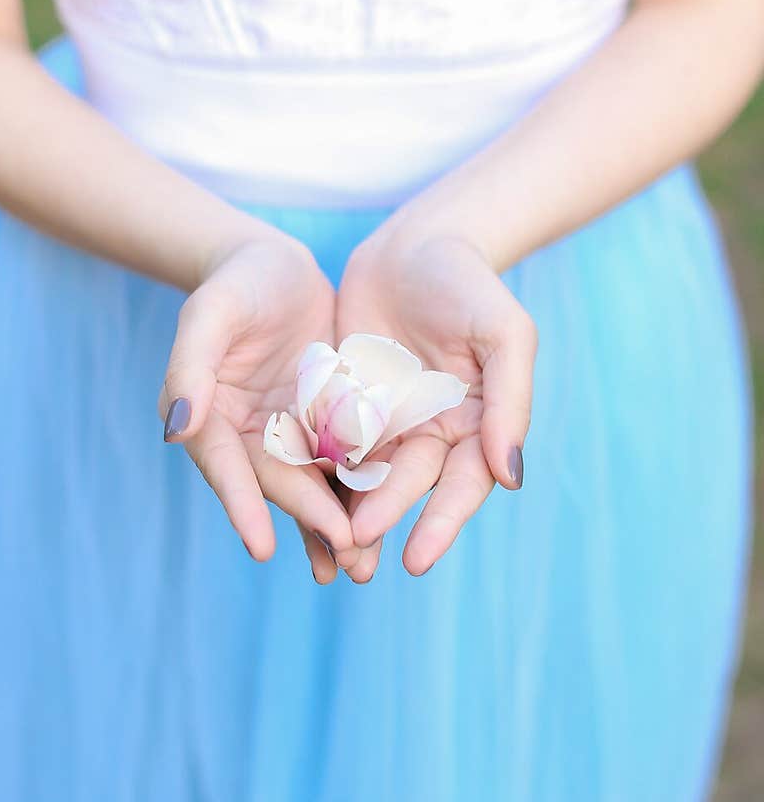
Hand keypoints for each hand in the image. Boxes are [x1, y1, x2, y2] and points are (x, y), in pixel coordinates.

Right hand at [158, 229, 360, 582]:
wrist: (276, 267)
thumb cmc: (235, 283)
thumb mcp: (209, 313)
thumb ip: (191, 366)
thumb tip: (178, 427)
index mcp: (208, 417)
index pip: (225, 467)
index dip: (242, 506)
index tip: (260, 547)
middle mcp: (246, 436)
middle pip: (278, 482)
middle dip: (310, 520)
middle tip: (346, 557)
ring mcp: (288, 433)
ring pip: (313, 484)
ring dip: (336, 525)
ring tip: (364, 567)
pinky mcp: (326, 424)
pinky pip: (344, 462)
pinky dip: (360, 494)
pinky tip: (385, 526)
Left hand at [335, 222, 536, 577]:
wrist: (415, 243)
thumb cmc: (470, 284)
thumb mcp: (505, 334)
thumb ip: (510, 402)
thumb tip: (510, 476)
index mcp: (474, 426)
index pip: (461, 485)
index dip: (441, 522)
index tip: (417, 558)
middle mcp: (429, 432)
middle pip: (406, 485)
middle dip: (382, 517)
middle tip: (353, 546)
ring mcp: (384, 420)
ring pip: (364, 474)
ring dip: (346, 510)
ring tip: (324, 547)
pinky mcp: (343, 402)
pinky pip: (326, 440)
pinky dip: (313, 467)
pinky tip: (289, 492)